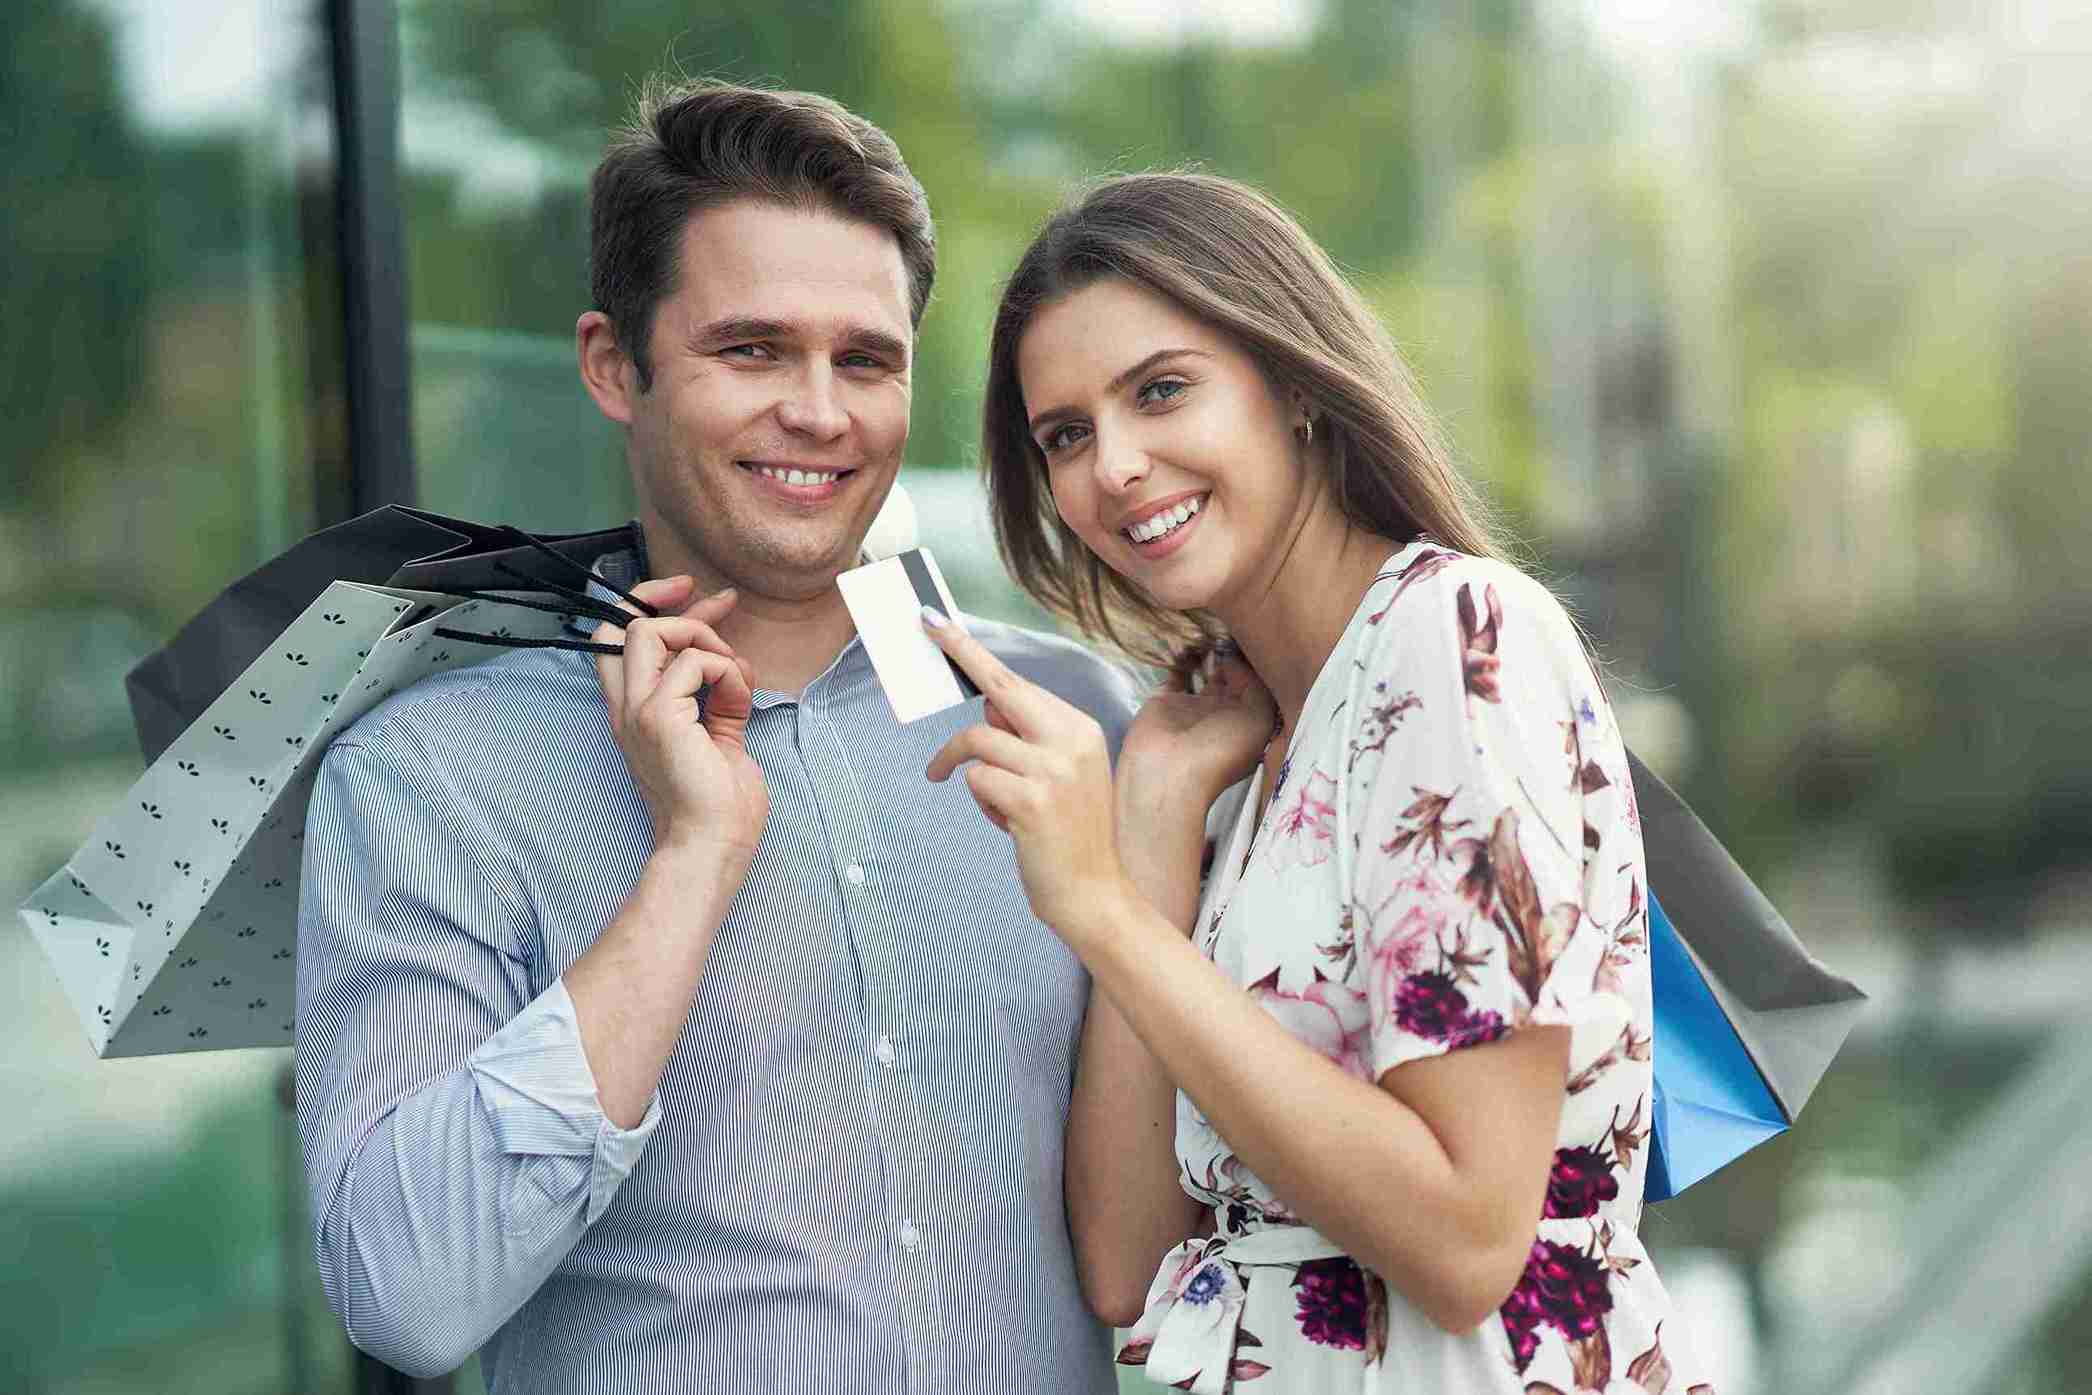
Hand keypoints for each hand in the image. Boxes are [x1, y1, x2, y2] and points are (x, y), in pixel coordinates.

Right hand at [594, 578, 768, 865]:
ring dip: (704, 637)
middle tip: (718, 600)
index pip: (620, 642)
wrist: (713, 845)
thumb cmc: (720, 804)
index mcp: (635, 714)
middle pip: (618, 625)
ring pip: (648, 631)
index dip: (655, 608)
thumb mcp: (717, 733)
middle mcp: (626, 710)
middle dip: (663, 597)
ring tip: (735, 673)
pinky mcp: (659, 717)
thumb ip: (715, 697)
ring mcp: (637, 713)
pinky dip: (729, 672)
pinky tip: (739, 702)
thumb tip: (728, 664)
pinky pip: (696, 662)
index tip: (697, 597)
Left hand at [921, 609, 1128, 945]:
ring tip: (990, 801)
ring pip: (978, 740)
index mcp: (1080, 729)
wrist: (1094, 895)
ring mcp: (1053, 769)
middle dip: (960, 655)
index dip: (974, 652)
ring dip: (965, 767)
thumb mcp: (1061, 777)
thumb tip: (988, 712)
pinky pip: (976, 779)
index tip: (939, 622)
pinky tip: (1007, 824)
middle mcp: (1071, 740)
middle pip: (999, 689)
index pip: (1018, 682)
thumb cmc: (1069, 837)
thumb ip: (1029, 741)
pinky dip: (980, 800)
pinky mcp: (1032, 799)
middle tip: (926, 628)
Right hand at [1119, 642, 1277, 819]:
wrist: (1168, 773)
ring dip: (1207, 651)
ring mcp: (1194, 706)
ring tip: (1211, 626)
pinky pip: (1176, 672)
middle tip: (1232, 624)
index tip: (1254, 635)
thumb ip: (1257, 685)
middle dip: (1234, 653)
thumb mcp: (1258, 720)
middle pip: (1233, 676)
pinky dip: (1180, 656)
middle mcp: (1224, 713)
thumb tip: (1233, 661)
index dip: (1257, 661)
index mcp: (1249, 722)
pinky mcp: (1166, 700)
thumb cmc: (1220, 750)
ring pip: (1205, 671)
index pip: (1257, 685)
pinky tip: (1188, 638)